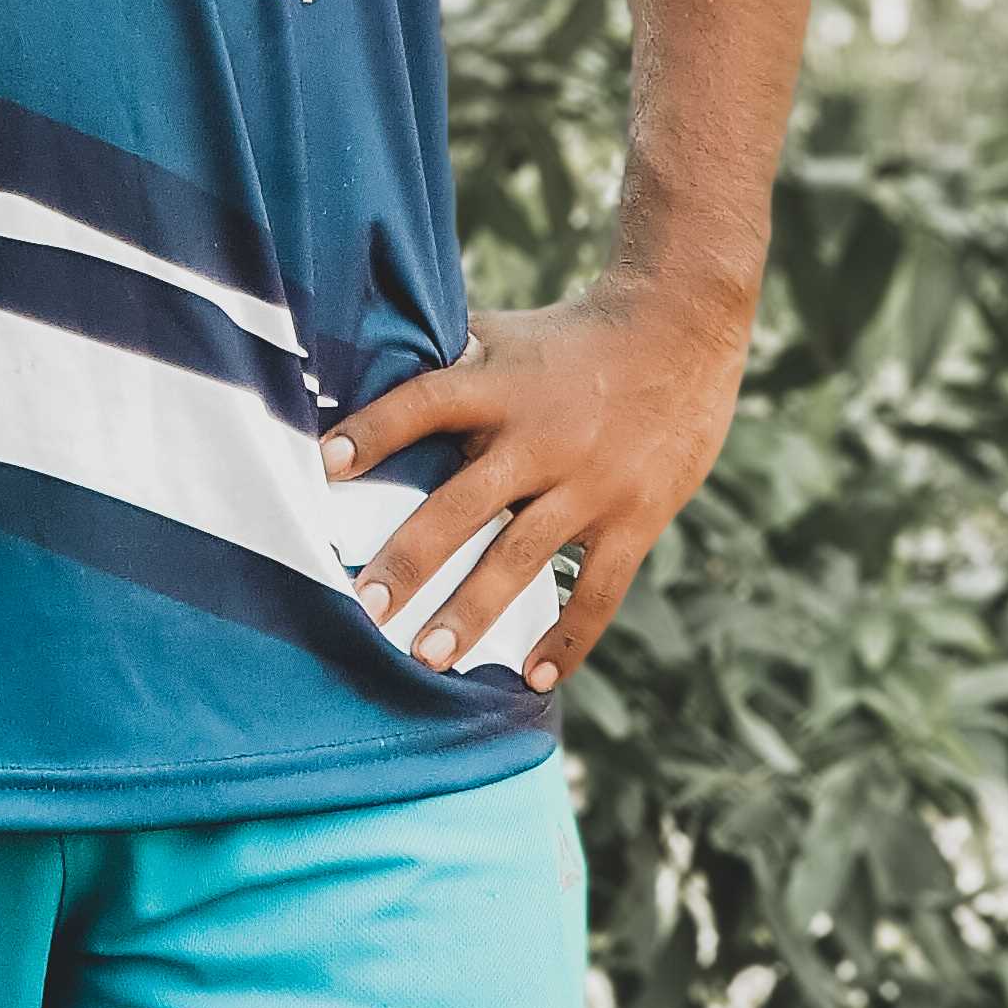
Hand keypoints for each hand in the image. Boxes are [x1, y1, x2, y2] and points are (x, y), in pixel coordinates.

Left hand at [318, 272, 752, 688]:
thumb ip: (447, 361)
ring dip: (472, 612)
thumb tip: (368, 366)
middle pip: (463, 503)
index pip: (425, 404)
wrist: (682, 330)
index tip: (325, 465)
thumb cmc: (573, 335)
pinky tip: (534, 678)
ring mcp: (590, 483)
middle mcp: (540, 438)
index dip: (375, 430)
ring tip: (427, 659)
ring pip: (522, 558)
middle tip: (365, 606)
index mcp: (501, 386)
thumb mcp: (506, 335)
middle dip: (411, 558)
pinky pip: (597, 591)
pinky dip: (568, 639)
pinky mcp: (634, 518)